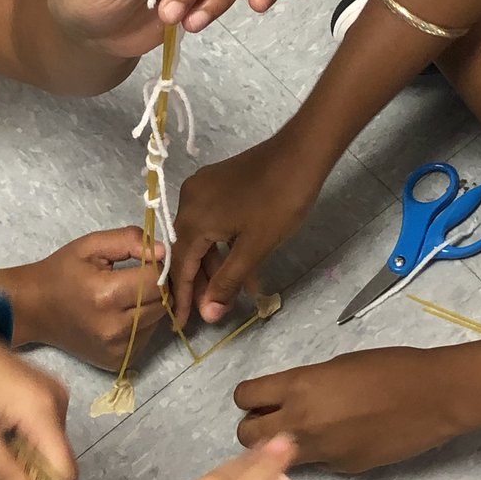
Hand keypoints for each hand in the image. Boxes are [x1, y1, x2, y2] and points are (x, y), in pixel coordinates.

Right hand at [0, 228, 168, 370]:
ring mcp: (116, 349)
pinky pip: (145, 337)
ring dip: (150, 306)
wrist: (34, 309)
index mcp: (106, 295)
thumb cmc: (62, 272)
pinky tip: (120, 315)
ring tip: (125, 296)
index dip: (155, 267)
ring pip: (157, 320)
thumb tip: (164, 252)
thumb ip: (129, 240)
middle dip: (155, 287)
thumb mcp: (91, 245)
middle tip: (134, 277)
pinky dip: (140, 324)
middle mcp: (115, 328)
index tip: (142, 261)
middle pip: (162, 303)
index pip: (157, 281)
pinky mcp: (116, 362)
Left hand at [0, 329, 75, 479]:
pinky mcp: (35, 396)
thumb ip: (4, 478)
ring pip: (37, 453)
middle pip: (50, 464)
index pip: (65, 471)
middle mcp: (55, 403)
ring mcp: (47, 398)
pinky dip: (9, 454)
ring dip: (9, 475)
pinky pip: (31, 436)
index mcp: (44, 411)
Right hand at [172, 140, 311, 325]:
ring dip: (217, 265)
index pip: (179, 266)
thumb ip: (227, 282)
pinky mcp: (218, 182)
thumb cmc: (278, 202)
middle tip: (212, 312)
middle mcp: (189, 200)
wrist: (301, 153)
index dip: (182, 298)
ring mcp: (203, 188)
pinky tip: (244, 265)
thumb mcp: (254, 248)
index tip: (182, 325)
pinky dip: (224, 244)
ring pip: (203, 236)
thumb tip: (208, 315)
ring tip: (234, 294)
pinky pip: (213, 221)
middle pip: (188, 250)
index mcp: (191, 217)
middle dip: (201, 282)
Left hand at [235, 346, 468, 472]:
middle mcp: (302, 422)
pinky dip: (318, 453)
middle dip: (251, 428)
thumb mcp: (334, 366)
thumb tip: (286, 399)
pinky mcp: (342, 469)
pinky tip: (341, 438)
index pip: (244, 397)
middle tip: (269, 420)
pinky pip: (316, 463)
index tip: (257, 397)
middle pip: (246, 436)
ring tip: (303, 431)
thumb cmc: (387, 367)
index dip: (247, 398)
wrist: (433, 396)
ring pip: (276, 458)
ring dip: (279, 447)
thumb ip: (303, 385)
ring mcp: (322, 451)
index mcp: (299, 386)